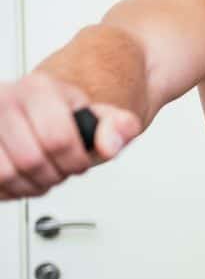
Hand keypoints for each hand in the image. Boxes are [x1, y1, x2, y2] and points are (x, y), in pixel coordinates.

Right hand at [0, 72, 140, 199]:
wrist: (36, 113)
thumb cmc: (65, 118)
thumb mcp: (99, 118)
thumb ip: (119, 128)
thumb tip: (109, 145)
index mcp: (39, 89)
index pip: (58, 139)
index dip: (75, 162)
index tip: (79, 162)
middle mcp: (5, 100)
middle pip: (31, 160)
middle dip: (53, 175)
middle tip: (60, 170)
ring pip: (6, 174)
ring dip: (30, 186)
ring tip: (41, 175)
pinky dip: (10, 189)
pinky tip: (22, 177)